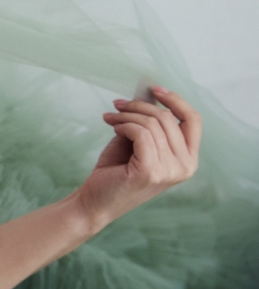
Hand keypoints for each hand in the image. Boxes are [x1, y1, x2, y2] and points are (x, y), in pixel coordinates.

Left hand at [76, 86, 201, 232]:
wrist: (96, 200)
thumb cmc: (116, 170)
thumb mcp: (138, 142)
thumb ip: (149, 122)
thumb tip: (147, 93)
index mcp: (188, 159)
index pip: (193, 121)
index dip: (175, 100)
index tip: (153, 88)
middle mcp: (186, 167)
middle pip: (167, 118)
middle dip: (138, 106)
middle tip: (117, 105)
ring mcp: (170, 171)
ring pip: (151, 124)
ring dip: (125, 115)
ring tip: (110, 118)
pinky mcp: (150, 171)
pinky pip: (139, 133)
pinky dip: (123, 125)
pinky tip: (112, 128)